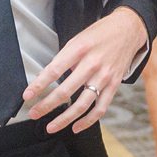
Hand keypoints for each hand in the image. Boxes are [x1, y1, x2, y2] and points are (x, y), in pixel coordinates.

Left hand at [23, 8, 147, 133]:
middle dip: (47, 105)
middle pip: (66, 90)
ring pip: (83, 104)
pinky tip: (76, 127)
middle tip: (33, 113)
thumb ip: (64, 58)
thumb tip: (46, 77)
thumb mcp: (78, 38)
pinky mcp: (114, 85)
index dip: (39, 85)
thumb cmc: (100, 33)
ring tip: (51, 126)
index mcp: (80, 49)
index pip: (55, 70)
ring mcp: (105, 76)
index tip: (27, 95)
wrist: (129, 29)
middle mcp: (92, 64)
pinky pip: (101, 108)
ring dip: (65, 118)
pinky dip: (88, 121)